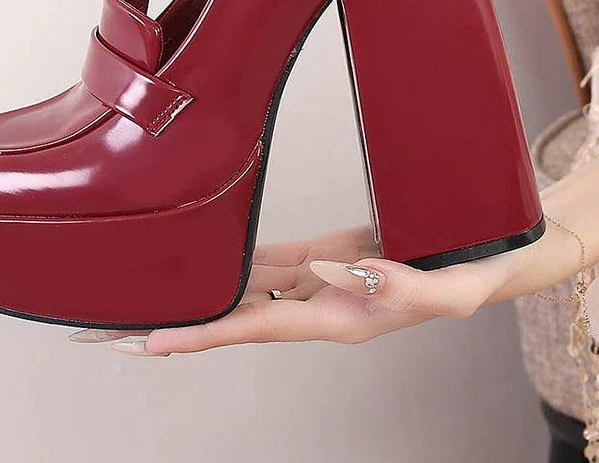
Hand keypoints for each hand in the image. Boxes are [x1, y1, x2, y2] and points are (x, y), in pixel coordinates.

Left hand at [69, 225, 530, 355]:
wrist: (486, 256)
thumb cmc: (473, 276)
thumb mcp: (451, 288)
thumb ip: (399, 287)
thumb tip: (339, 277)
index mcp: (342, 320)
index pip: (258, 326)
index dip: (204, 333)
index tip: (149, 342)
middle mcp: (320, 307)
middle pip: (235, 316)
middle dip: (176, 325)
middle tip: (111, 333)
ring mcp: (320, 282)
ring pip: (246, 289)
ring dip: (198, 294)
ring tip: (144, 300)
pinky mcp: (327, 256)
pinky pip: (271, 262)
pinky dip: (235, 263)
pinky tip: (206, 261)